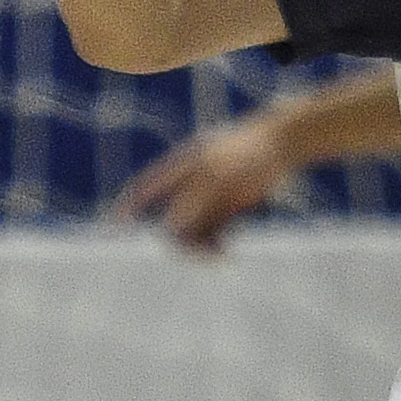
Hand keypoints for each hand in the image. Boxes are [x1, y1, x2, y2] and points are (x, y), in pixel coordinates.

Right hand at [114, 108, 294, 253]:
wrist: (285, 144)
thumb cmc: (249, 154)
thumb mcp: (218, 179)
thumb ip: (193, 204)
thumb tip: (170, 231)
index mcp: (182, 166)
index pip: (148, 186)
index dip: (129, 204)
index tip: (115, 223)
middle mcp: (193, 184)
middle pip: (172, 221)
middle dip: (181, 241)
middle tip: (202, 256)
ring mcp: (212, 196)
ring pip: (193, 231)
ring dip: (201, 247)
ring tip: (221, 253)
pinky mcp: (231, 208)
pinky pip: (214, 233)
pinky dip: (217, 244)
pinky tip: (228, 251)